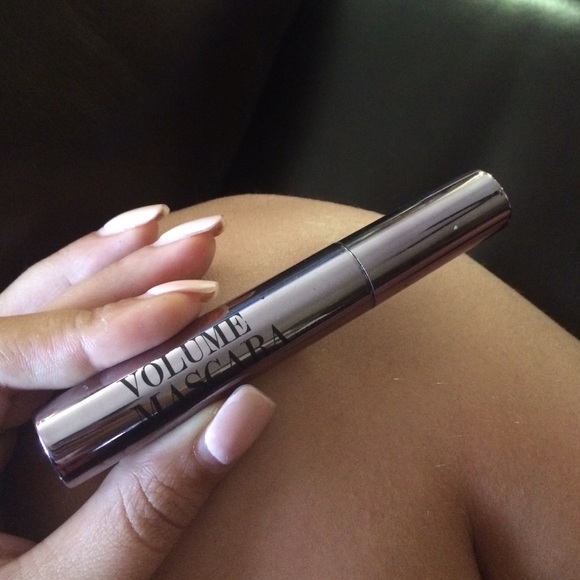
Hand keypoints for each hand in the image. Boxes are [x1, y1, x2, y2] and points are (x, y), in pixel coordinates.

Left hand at [0, 205, 274, 578]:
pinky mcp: (0, 409)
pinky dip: (92, 299)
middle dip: (116, 279)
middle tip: (195, 247)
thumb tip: (244, 412)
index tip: (182, 308)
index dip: (93, 333)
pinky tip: (131, 262)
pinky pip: (42, 340)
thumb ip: (149, 508)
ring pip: (31, 313)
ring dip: (106, 271)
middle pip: (22, 318)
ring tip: (168, 234)